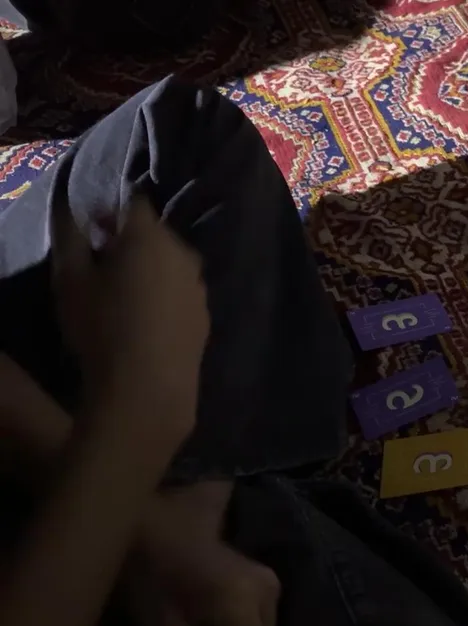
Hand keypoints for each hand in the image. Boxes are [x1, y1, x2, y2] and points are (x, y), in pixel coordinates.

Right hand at [52, 196, 208, 439]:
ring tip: (123, 295)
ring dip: (149, 267)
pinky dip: (165, 293)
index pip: (134, 202)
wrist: (147, 390)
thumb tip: (75, 210)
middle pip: (155, 232)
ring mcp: (200, 285)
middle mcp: (184, 254)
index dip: (111, 210)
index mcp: (150, 237)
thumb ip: (71, 236)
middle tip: (102, 264)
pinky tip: (147, 319)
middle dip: (129, 240)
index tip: (93, 231)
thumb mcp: (70, 279)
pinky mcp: (206, 314)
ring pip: (171, 262)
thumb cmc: (102, 329)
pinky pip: (181, 290)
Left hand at [123, 482, 279, 625]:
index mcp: (242, 603)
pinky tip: (218, 598)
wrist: (146, 525)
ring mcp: (266, 573)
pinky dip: (247, 610)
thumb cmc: (148, 580)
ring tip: (208, 613)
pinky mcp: (261, 564)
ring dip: (243, 625)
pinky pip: (265, 603)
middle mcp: (265, 587)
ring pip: (268, 621)